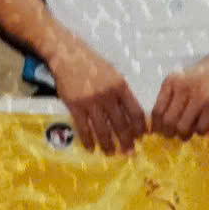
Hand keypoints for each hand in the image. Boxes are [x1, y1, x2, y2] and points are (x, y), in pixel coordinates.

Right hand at [47, 36, 145, 154]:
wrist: (68, 56)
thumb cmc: (92, 65)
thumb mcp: (113, 74)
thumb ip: (122, 93)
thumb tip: (132, 114)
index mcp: (120, 87)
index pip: (135, 112)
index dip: (139, 128)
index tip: (140, 137)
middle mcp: (107, 95)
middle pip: (120, 124)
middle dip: (126, 141)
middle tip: (129, 152)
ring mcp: (90, 101)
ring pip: (102, 130)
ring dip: (107, 145)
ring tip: (110, 153)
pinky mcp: (75, 105)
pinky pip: (83, 128)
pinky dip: (88, 140)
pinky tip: (91, 148)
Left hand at [150, 47, 208, 139]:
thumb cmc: (199, 78)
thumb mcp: (179, 81)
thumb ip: (169, 98)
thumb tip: (158, 126)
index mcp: (171, 82)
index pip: (157, 111)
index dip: (157, 126)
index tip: (160, 131)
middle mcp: (183, 87)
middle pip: (168, 121)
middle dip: (169, 133)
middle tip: (173, 134)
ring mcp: (199, 95)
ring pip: (183, 127)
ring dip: (184, 135)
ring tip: (186, 133)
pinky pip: (201, 127)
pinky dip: (200, 132)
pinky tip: (201, 126)